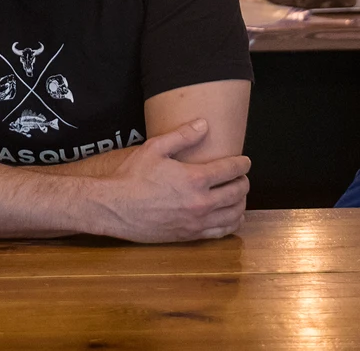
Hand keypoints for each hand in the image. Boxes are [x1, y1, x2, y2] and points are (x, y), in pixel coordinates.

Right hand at [90, 119, 250, 242]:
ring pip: (233, 215)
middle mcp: (201, 202)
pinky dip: (231, 224)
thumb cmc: (132, 177)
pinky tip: (231, 218)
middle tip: (241, 177)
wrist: (114, 207)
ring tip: (238, 196)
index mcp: (195, 179)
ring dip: (241, 204)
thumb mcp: (155, 148)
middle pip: (237, 193)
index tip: (245, 161)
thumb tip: (204, 124)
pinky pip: (220, 233)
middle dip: (243, 182)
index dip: (242, 164)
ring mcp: (196, 222)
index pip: (231, 170)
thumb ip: (182, 136)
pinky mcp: (189, 235)